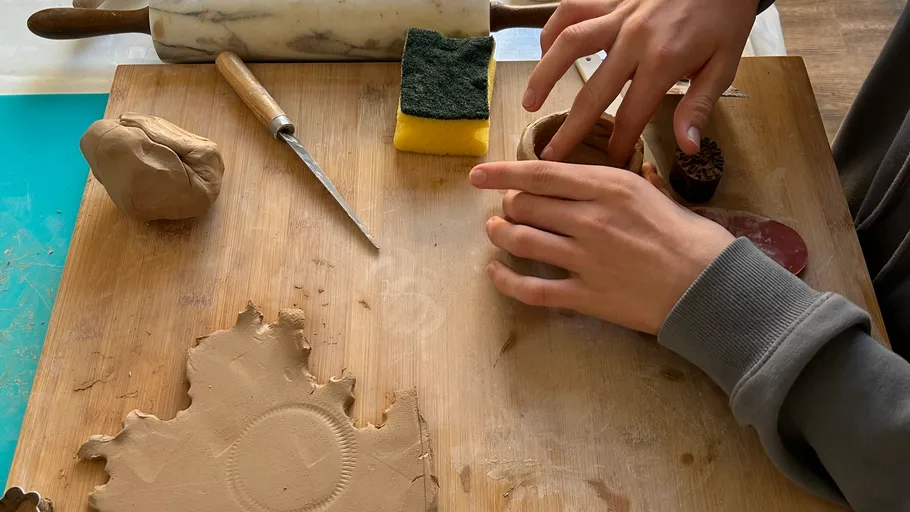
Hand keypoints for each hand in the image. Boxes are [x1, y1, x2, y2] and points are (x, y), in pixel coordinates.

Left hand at [470, 160, 733, 333]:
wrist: (712, 287)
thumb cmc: (692, 238)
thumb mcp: (653, 192)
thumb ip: (614, 185)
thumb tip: (591, 178)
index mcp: (608, 186)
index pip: (540, 174)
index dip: (502, 172)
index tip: (478, 174)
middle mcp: (590, 218)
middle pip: (525, 204)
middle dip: (509, 204)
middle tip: (509, 207)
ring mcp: (584, 259)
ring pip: (521, 240)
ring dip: (500, 233)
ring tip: (495, 230)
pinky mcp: (585, 295)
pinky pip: (531, 288)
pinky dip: (505, 280)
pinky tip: (495, 271)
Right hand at [524, 0, 756, 163]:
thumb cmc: (724, 17)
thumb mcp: (724, 64)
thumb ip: (699, 106)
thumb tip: (687, 147)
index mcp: (662, 62)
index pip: (632, 115)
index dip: (619, 143)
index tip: (608, 164)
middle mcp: (632, 40)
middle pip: (592, 92)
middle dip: (570, 128)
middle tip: (551, 155)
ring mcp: (616, 15)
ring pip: (568, 45)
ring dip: (544, 76)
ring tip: (529, 104)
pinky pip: (571, 10)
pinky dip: (553, 30)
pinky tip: (545, 52)